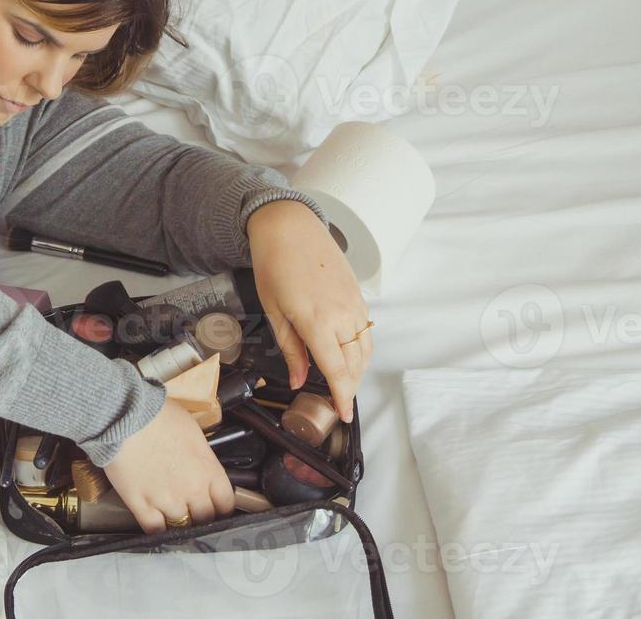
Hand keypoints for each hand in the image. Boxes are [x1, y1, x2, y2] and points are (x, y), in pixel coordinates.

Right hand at [103, 397, 234, 533]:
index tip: (215, 506)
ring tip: (170, 513)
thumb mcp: (192, 431)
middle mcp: (192, 490)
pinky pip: (154, 530)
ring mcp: (167, 500)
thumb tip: (200, 466)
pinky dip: (156, 530)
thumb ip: (201, 456)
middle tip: (192, 510)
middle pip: (205, 519)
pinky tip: (155, 523)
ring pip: (181, 527)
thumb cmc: (158, 414)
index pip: (226, 503)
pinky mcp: (141, 505)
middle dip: (200, 515)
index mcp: (208, 469)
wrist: (125, 416)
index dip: (221, 507)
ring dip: (178, 522)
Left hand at [246, 200, 372, 421]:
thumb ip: (290, 349)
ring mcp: (354, 304)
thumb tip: (297, 379)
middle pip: (355, 364)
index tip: (343, 414)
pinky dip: (361, 348)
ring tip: (344, 382)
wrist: (289, 227)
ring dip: (358, 369)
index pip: (337, 371)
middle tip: (339, 402)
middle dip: (350, 387)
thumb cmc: (275, 265)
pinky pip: (366, 330)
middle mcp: (342, 315)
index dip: (342, 396)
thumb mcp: (274, 311)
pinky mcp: (358, 295)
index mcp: (317, 322)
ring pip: (365, 349)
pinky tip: (349, 354)